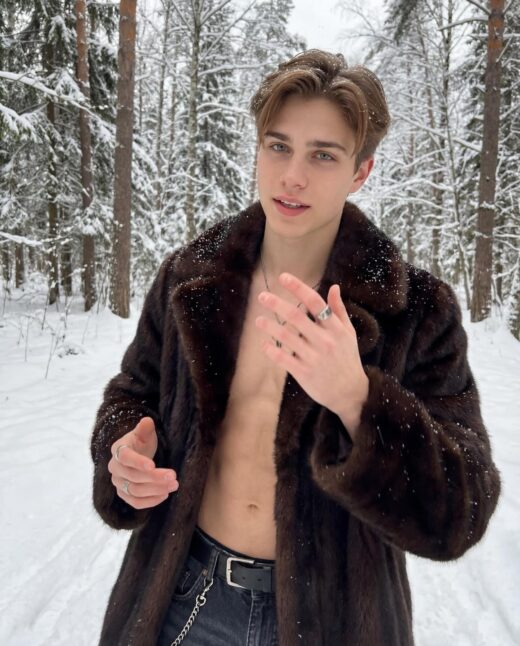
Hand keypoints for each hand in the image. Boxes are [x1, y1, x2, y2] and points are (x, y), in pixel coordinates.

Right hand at [108, 417, 178, 509]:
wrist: (136, 454)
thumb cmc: (141, 443)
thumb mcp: (144, 433)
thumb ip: (145, 428)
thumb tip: (147, 421)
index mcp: (118, 451)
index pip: (125, 458)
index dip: (138, 462)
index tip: (153, 465)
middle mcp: (115, 468)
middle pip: (133, 477)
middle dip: (154, 478)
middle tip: (173, 476)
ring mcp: (118, 483)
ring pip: (135, 491)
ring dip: (155, 490)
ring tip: (174, 485)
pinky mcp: (124, 494)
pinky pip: (135, 502)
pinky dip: (150, 501)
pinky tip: (165, 495)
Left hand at [255, 272, 368, 436]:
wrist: (351, 393)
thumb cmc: (348, 359)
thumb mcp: (348, 333)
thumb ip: (338, 310)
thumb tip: (334, 286)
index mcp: (335, 328)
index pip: (315, 302)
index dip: (298, 288)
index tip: (283, 277)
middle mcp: (325, 340)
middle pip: (297, 317)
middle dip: (277, 304)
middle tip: (262, 296)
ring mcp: (314, 357)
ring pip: (287, 337)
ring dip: (270, 327)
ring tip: (258, 320)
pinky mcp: (304, 373)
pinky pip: (284, 359)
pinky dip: (273, 351)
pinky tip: (264, 344)